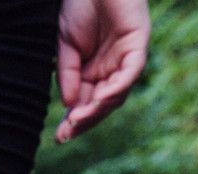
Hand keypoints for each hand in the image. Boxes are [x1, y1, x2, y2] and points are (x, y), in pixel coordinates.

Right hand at [55, 0, 149, 142]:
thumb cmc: (78, 5)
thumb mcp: (64, 45)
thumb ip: (68, 74)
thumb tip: (68, 104)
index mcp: (93, 71)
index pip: (85, 103)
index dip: (73, 121)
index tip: (59, 137)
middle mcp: (111, 69)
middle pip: (102, 104)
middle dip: (85, 120)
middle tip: (67, 133)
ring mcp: (126, 58)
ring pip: (117, 94)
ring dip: (98, 108)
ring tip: (79, 118)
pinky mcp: (138, 45)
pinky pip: (131, 73)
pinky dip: (118, 87)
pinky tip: (101, 98)